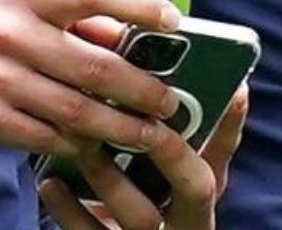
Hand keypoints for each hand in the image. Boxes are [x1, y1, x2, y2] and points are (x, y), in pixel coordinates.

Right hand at [0, 0, 182, 155]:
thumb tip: (125, 35)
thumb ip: (61, 17)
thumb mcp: (4, 4)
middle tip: (170, 103)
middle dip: (142, 88)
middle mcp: (9, 32)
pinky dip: (76, 146)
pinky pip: (45, 137)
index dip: (137, 2)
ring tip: (150, 136)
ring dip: (120, 127)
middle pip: (94, 63)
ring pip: (76, 109)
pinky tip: (97, 149)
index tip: (173, 20)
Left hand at [39, 86, 248, 229]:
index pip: (224, 156)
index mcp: (200, 195)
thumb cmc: (139, 200)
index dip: (230, 124)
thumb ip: (171, 134)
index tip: (231, 87)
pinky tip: (50, 182)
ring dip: (112, 175)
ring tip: (82, 141)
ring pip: (143, 214)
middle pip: (196, 187)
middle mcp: (186, 222)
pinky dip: (70, 210)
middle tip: (143, 115)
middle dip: (170, 147)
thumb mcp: (164, 175)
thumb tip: (169, 67)